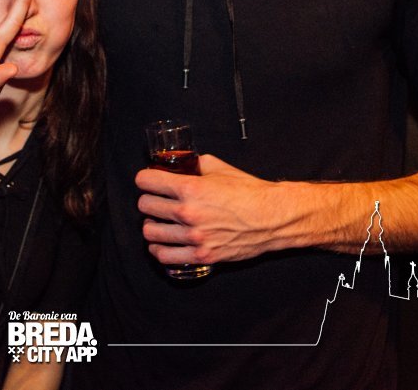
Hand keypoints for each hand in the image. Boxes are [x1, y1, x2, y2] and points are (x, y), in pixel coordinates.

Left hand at [136, 155, 300, 264]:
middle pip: (145, 206)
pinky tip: (162, 244)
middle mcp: (188, 213)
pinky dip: (159, 250)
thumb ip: (198, 164)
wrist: (272, 218)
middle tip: (155, 201)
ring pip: (150, 233)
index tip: (147, 181)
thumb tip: (186, 161)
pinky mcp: (202, 255)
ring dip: (151, 226)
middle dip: (148, 201)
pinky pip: (165, 256)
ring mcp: (194, 236)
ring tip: (157, 223)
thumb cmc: (250, 193)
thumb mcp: (221, 169)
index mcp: (190, 188)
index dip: (145, 179)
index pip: (147, 181)